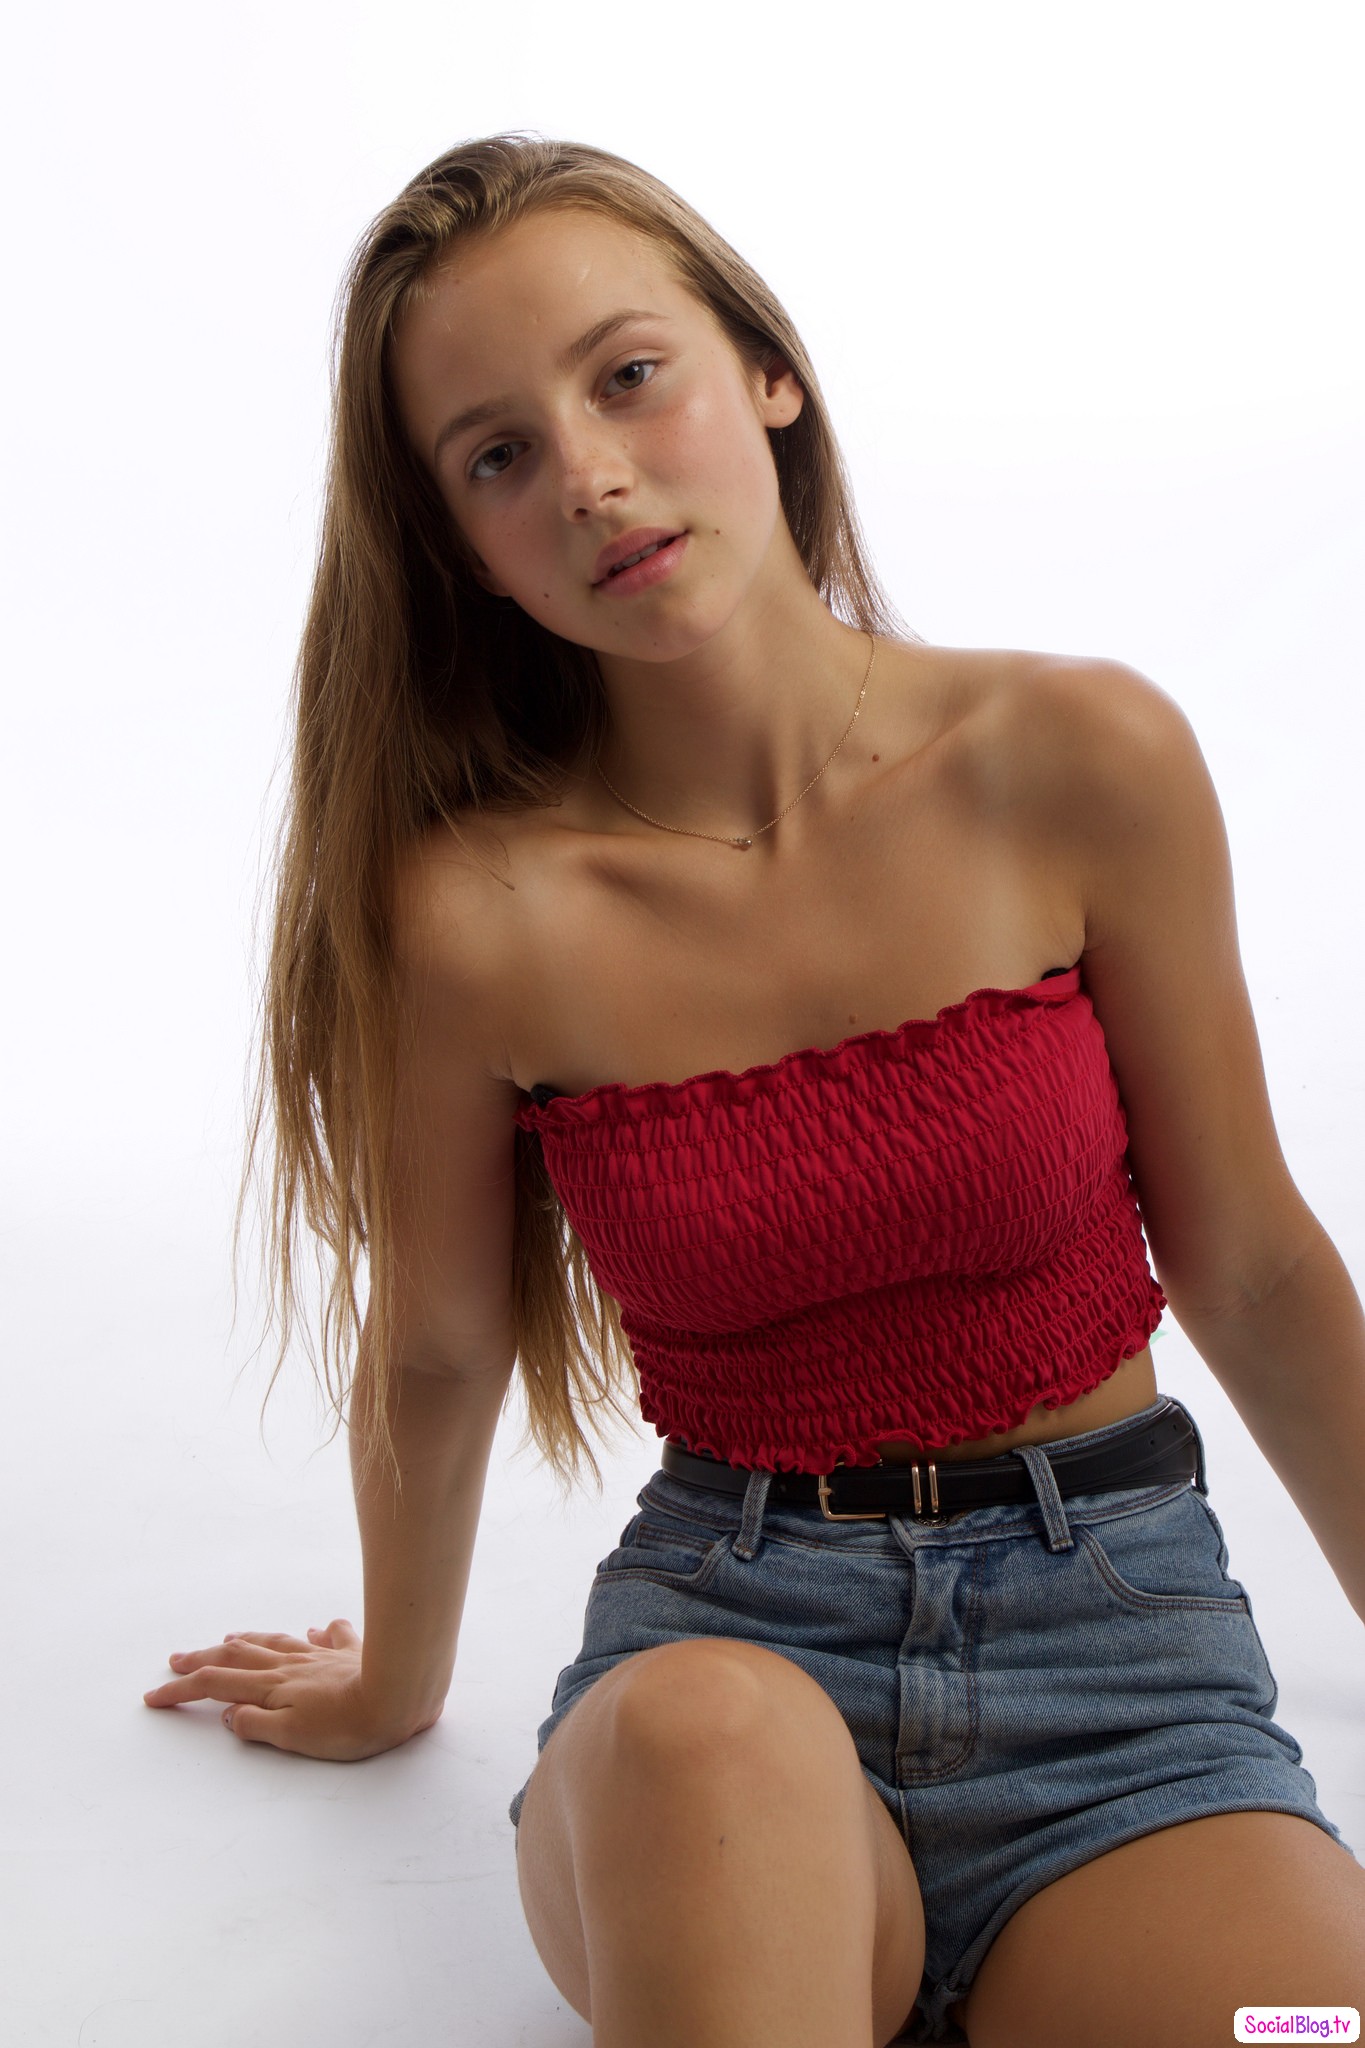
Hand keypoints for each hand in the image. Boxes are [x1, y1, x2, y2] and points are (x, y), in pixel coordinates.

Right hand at [142, 1618, 439, 1760]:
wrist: (400, 1694)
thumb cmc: (348, 1725)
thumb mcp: (293, 1737)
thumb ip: (256, 1724)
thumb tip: (227, 1714)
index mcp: (272, 1686)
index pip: (215, 1686)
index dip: (182, 1692)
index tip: (153, 1698)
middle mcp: (292, 1664)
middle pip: (237, 1655)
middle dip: (203, 1658)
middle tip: (176, 1660)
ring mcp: (321, 1655)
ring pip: (274, 1642)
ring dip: (246, 1640)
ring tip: (228, 1637)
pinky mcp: (352, 1652)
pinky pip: (328, 1637)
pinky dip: (313, 1635)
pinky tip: (315, 1630)